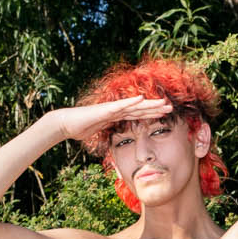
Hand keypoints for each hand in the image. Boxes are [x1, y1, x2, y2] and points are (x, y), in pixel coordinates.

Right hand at [48, 94, 172, 143]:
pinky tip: (141, 98)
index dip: (151, 114)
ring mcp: (111, 109)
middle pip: (139, 109)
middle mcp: (116, 110)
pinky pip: (120, 106)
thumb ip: (109, 132)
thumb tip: (116, 139)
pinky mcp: (104, 110)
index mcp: (116, 116)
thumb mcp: (100, 132)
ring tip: (163, 102)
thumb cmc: (80, 128)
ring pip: (134, 106)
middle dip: (155, 108)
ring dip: (149, 104)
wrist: (65, 124)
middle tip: (171, 106)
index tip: (165, 114)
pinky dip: (131, 102)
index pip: (137, 115)